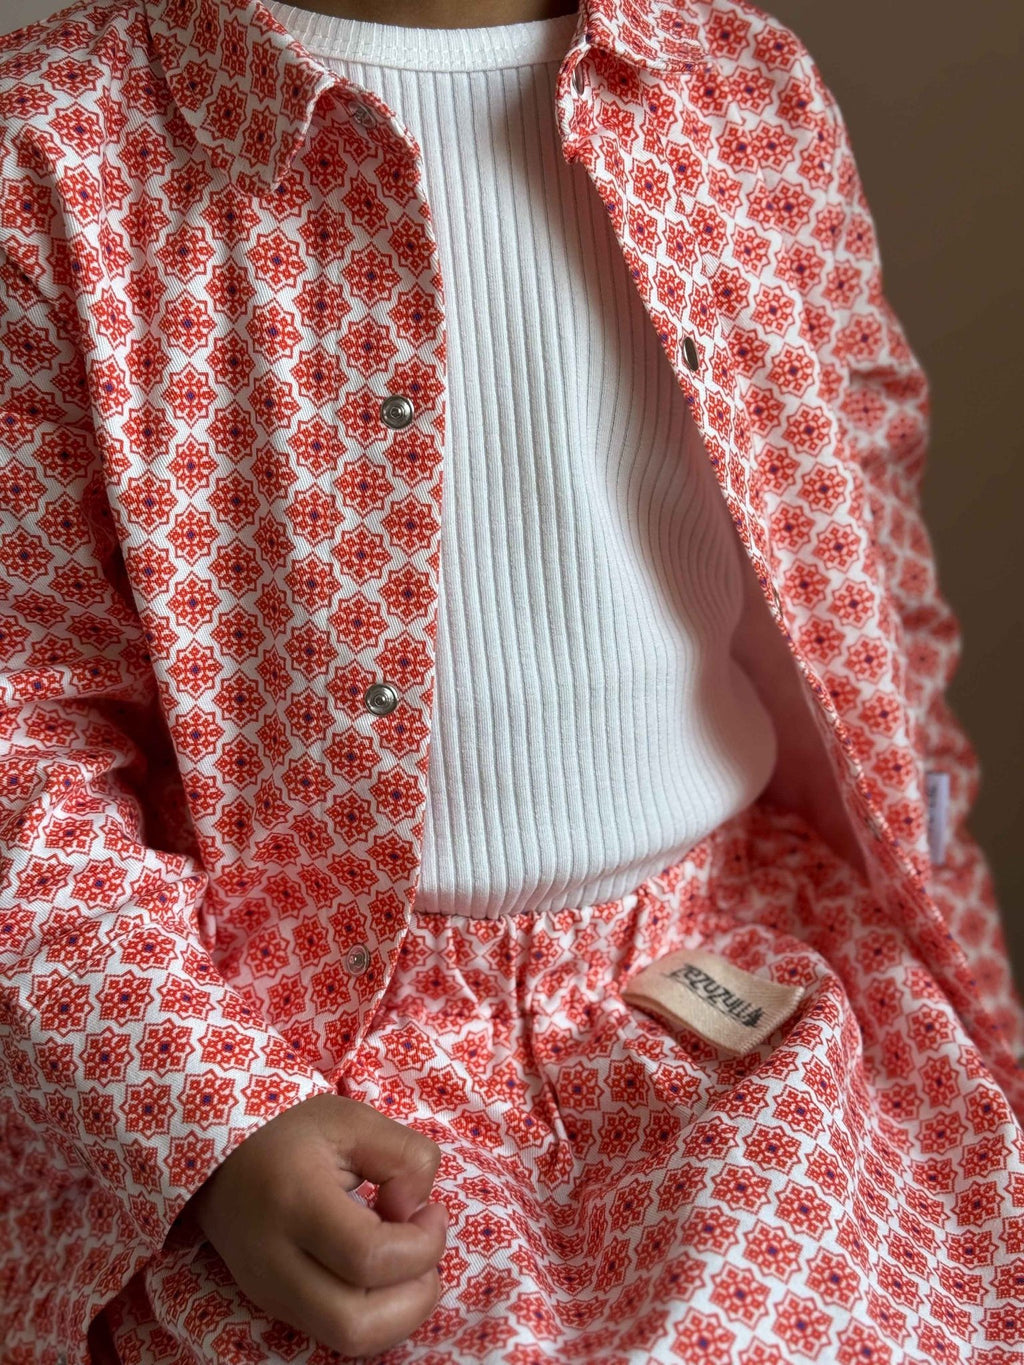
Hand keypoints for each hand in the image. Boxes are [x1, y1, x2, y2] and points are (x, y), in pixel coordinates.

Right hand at [184, 1093, 448, 1358]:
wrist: (224, 1161)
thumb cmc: (293, 1134)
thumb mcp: (355, 1121)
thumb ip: (404, 1157)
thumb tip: (415, 1214)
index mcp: (295, 1201)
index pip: (368, 1257)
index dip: (421, 1244)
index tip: (431, 1211)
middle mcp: (275, 1262)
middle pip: (356, 1325)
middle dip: (415, 1297)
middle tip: (425, 1247)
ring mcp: (271, 1293)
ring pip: (348, 1341)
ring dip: (399, 1312)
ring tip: (408, 1262)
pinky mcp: (276, 1308)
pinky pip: (336, 1334)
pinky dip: (376, 1314)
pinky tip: (381, 1273)